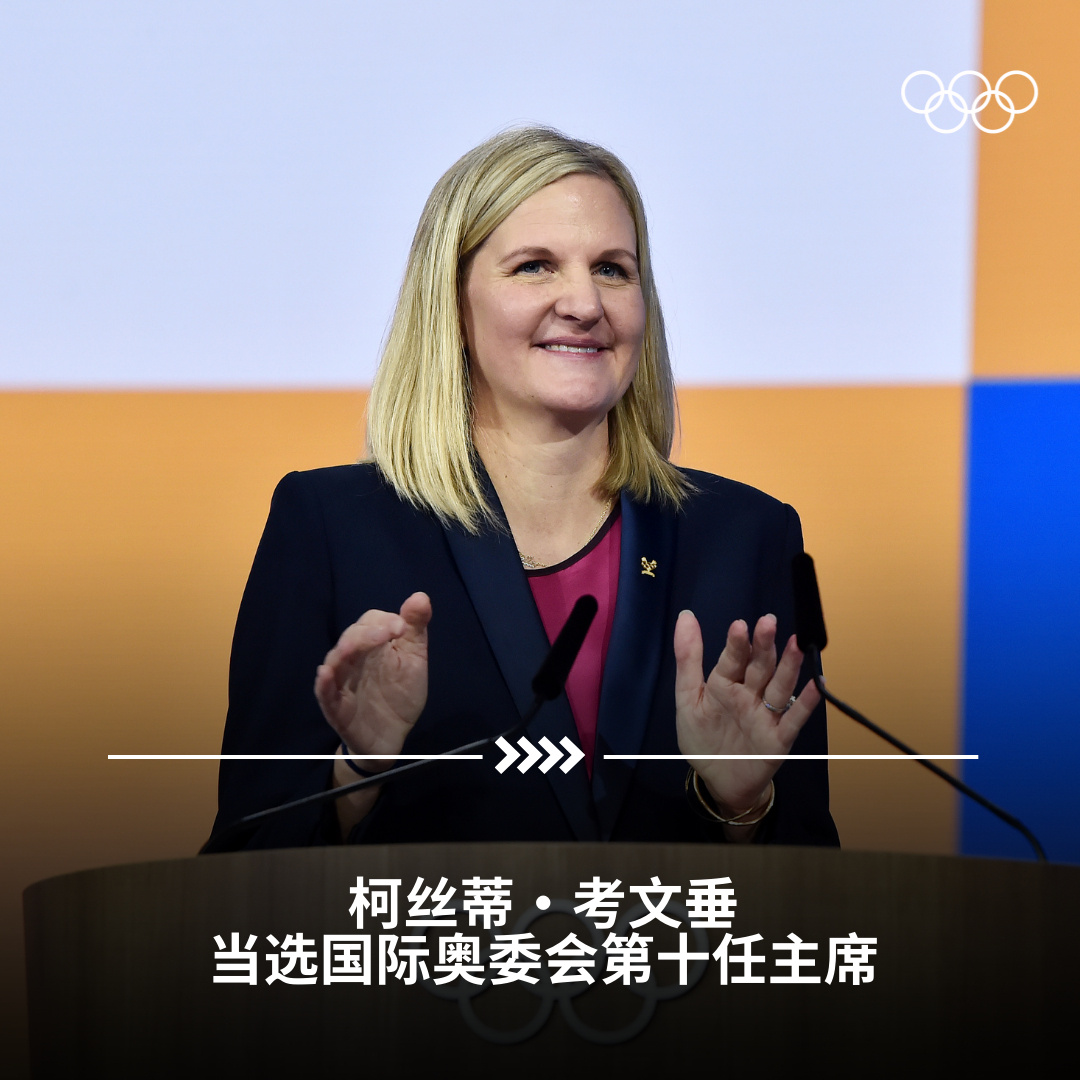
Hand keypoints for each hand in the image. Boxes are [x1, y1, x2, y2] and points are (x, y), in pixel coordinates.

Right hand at [314, 591, 431, 771]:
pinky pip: (325, 692)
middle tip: (388, 633)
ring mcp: (342, 681)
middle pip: (352, 637)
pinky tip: (326, 674)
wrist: (391, 737)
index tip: (402, 628)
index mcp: (373, 645)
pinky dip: (324, 683)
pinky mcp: (335, 705)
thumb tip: (420, 596)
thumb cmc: (400, 694)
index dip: (385, 621)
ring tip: (352, 647)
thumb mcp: (414, 659)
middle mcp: (354, 659)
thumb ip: (415, 629)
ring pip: (336, 660)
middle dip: (367, 633)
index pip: (370, 621)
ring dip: (343, 652)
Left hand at [674, 611, 818, 816]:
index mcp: (725, 683)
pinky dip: (805, 703)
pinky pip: (793, 719)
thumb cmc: (702, 739)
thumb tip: (685, 616)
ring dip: (789, 666)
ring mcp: (765, 715)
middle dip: (764, 645)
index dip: (737, 643)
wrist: (717, 782)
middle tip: (768, 622)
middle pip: (760, 667)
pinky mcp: (778, 739)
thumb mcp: (687, 698)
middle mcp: (749, 694)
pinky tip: (817, 685)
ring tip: (797, 644)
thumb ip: (687, 659)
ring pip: (778, 686)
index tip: (740, 625)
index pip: (734, 658)